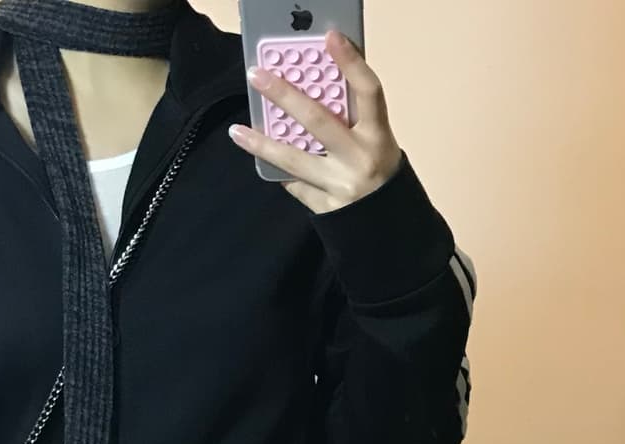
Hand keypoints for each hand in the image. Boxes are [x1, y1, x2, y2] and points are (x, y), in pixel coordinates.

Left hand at [229, 31, 402, 214]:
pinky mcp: (326, 209)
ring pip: (294, 161)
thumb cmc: (379, 171)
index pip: (368, 91)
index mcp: (379, 136)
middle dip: (285, 96)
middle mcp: (360, 159)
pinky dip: (280, 172)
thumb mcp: (376, 140)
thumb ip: (352, 118)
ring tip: (237, 132)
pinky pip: (295, 186)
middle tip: (257, 76)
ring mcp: (341, 186)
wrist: (387, 226)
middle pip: (319, 121)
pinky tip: (263, 161)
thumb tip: (312, 87)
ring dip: (262, 144)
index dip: (351, 62)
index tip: (330, 37)